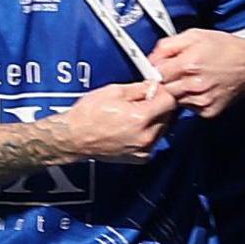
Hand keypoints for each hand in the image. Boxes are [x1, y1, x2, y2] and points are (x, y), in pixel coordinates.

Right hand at [59, 81, 179, 162]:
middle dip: (158, 105)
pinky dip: (148, 133)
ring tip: (134, 115)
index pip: (169, 101)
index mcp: (141, 118)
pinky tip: (133, 127)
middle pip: (168, 115)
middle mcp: (146, 136)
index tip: (153, 90)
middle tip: (141, 101)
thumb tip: (154, 85)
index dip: (161, 92)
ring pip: (163, 128)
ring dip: (155, 119)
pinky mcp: (140, 158)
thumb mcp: (114, 91)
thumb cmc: (88, 115)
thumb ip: (140, 88)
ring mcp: (144, 149)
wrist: (74, 138)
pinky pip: (154, 141)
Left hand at [149, 29, 244, 116]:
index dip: (156, 70)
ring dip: (178, 91)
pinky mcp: (208, 111)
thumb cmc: (225, 48)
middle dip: (166, 81)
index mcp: (189, 64)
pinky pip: (189, 107)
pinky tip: (202, 87)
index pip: (156, 74)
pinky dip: (190, 99)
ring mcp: (201, 100)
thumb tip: (151, 57)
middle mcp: (194, 85)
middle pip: (164, 89)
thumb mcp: (196, 35)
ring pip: (175, 100)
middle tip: (177, 73)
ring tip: (192, 79)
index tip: (161, 68)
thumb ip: (169, 45)